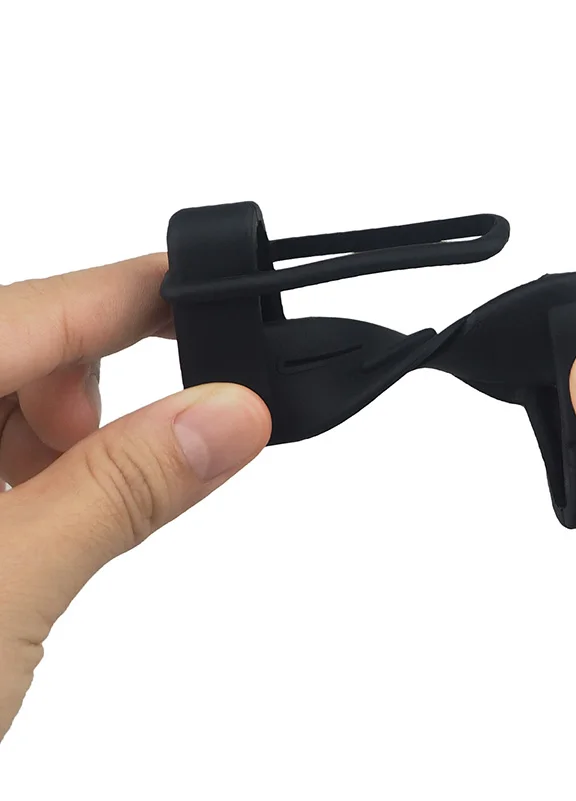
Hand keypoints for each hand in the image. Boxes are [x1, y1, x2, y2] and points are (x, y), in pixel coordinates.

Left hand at [0, 256, 270, 739]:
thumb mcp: (0, 597)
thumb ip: (122, 490)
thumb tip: (229, 417)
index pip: (37, 307)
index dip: (137, 292)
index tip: (215, 292)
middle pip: (16, 347)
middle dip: (91, 390)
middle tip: (148, 451)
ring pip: (1, 401)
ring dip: (59, 441)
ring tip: (68, 513)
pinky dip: (28, 475)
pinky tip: (32, 524)